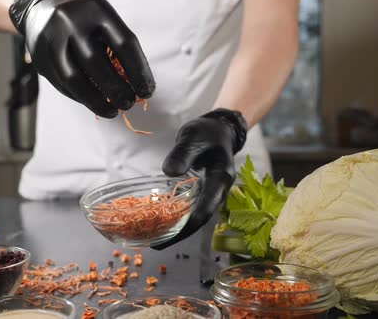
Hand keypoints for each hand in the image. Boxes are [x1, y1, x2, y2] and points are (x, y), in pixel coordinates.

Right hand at [9, 0, 154, 117]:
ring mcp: (51, 40)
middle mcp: (71, 22)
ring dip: (96, 101)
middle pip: (97, 64)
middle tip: (128, 104)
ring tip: (112, 112)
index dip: (139, 72)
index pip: (124, 44)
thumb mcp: (104, 20)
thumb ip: (119, 48)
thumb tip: (137, 86)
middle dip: (117, 90)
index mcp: (97, 10)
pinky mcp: (39, 57)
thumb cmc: (84, 19)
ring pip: (74, 79)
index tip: (147, 91)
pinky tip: (94, 102)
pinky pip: (62, 84)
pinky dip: (81, 98)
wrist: (41, 6)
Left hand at [152, 108, 247, 249]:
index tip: (182, 229)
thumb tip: (169, 172)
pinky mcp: (203, 195)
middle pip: (202, 217)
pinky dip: (177, 220)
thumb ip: (183, 153)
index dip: (197, 216)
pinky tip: (161, 226)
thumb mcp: (193, 137)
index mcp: (222, 176)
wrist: (218, 132)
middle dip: (182, 233)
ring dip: (179, 230)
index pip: (211, 201)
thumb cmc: (207, 133)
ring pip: (196, 217)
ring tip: (156, 241)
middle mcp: (220, 190)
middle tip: (159, 244)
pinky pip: (191, 211)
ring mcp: (212, 194)